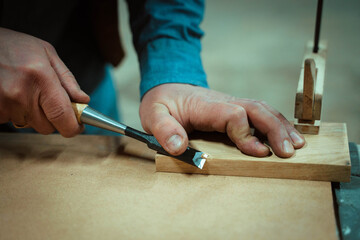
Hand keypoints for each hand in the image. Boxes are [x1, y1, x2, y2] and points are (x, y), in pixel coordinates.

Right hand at [0, 28, 88, 136]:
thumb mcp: (46, 54)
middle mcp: (21, 94)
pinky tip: (12, 95)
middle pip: (48, 127)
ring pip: (30, 125)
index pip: (62, 116)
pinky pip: (12, 121)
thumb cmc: (13, 46)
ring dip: (32, 114)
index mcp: (41, 78)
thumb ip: (67, 79)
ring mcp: (4, 104)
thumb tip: (82, 101)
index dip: (73, 127)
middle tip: (46, 99)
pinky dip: (16, 112)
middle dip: (52, 117)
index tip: (78, 126)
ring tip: (24, 91)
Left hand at [140, 83, 304, 157]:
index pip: (234, 114)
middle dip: (276, 129)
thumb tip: (178, 147)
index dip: (247, 133)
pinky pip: (260, 113)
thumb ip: (163, 130)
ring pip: (263, 110)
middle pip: (257, 109)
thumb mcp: (153, 115)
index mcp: (205, 105)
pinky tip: (286, 134)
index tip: (258, 152)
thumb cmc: (162, 103)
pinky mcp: (235, 109)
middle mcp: (224, 102)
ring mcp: (232, 104)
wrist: (168, 87)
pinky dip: (276, 123)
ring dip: (281, 126)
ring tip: (297, 144)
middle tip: (289, 150)